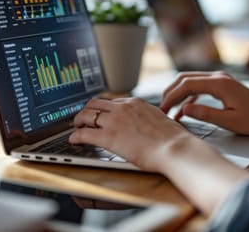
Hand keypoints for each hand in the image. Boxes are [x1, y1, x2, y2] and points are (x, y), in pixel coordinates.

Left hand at [69, 97, 191, 171]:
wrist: (174, 148)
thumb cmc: (172, 139)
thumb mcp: (159, 119)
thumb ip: (147, 118)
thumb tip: (146, 123)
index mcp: (135, 103)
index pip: (112, 101)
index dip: (103, 108)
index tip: (100, 113)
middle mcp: (122, 108)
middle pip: (95, 103)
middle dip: (87, 110)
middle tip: (83, 118)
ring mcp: (114, 121)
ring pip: (86, 115)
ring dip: (79, 121)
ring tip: (77, 127)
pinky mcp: (108, 137)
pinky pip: (84, 134)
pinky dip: (76, 136)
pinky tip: (74, 140)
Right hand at [160, 71, 248, 135]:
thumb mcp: (230, 121)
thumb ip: (205, 114)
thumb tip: (184, 108)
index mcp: (219, 84)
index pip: (186, 84)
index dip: (171, 96)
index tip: (163, 110)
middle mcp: (219, 77)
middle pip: (186, 78)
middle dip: (171, 92)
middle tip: (161, 108)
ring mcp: (221, 80)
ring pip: (192, 81)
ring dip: (179, 93)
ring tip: (170, 109)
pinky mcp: (224, 86)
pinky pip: (201, 86)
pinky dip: (190, 95)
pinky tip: (185, 109)